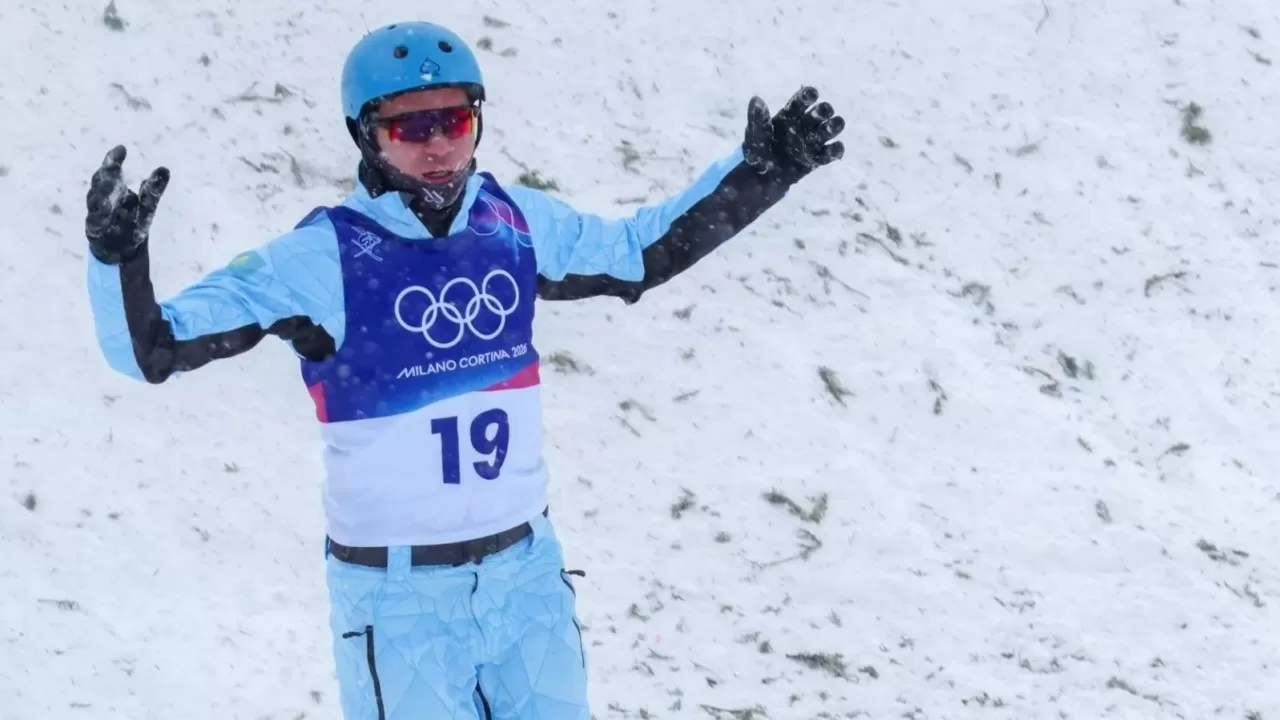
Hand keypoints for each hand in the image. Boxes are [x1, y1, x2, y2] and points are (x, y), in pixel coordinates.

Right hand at [85, 145, 169, 263]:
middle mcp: (101, 198)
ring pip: (95, 200)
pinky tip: (105, 211)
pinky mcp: (94, 230)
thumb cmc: (131, 225)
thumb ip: (152, 191)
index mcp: (113, 190)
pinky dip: (99, 216)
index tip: (122, 149)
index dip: (113, 160)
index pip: (110, 171)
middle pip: (100, 183)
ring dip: (102, 193)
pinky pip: (95, 221)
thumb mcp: (146, 208)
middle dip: (107, 174)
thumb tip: (165, 169)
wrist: (121, 252)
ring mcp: (95, 214)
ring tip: (112, 185)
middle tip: (114, 164)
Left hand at [743, 86, 844, 184]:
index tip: (813, 95)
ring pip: (833, 127)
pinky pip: (835, 150)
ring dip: (834, 126)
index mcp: (790, 115)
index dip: (809, 95)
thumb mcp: (754, 136)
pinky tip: (828, 152)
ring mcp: (814, 141)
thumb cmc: (759, 152)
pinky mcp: (819, 157)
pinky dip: (836, 149)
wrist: (764, 178)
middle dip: (825, 110)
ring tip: (828, 130)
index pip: (802, 99)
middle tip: (818, 116)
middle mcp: (805, 124)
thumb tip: (756, 99)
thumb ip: (757, 119)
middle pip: (823, 110)